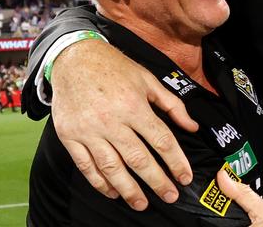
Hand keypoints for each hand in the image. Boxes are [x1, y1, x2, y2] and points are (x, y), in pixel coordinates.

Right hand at [50, 39, 198, 210]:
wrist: (74, 59)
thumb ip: (172, 105)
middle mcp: (112, 121)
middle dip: (157, 181)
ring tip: (142, 203)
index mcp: (134, 106)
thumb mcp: (148, 80)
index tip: (185, 177)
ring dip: (128, 190)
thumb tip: (192, 126)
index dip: (176, 162)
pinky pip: (86, 166)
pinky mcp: (70, 136)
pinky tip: (112, 191)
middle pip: (138, 159)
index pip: (161, 140)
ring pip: (112, 168)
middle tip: (169, 196)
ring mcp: (89, 131)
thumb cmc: (115, 68)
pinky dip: (99, 182)